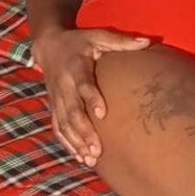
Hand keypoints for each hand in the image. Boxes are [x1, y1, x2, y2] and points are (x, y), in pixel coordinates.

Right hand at [31, 26, 152, 165]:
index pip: (83, 85)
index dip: (92, 98)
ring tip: (91, 159)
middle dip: (84, 131)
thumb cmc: (79, 42)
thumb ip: (120, 41)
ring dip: (76, 142)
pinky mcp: (53, 106)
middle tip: (97, 149)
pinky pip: (57, 128)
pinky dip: (67, 143)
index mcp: (75, 67)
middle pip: (71, 111)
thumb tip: (147, 42)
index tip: (103, 114)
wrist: (47, 45)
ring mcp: (56, 98)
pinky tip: (79, 157)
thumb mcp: (97, 36)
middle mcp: (63, 85)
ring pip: (63, 124)